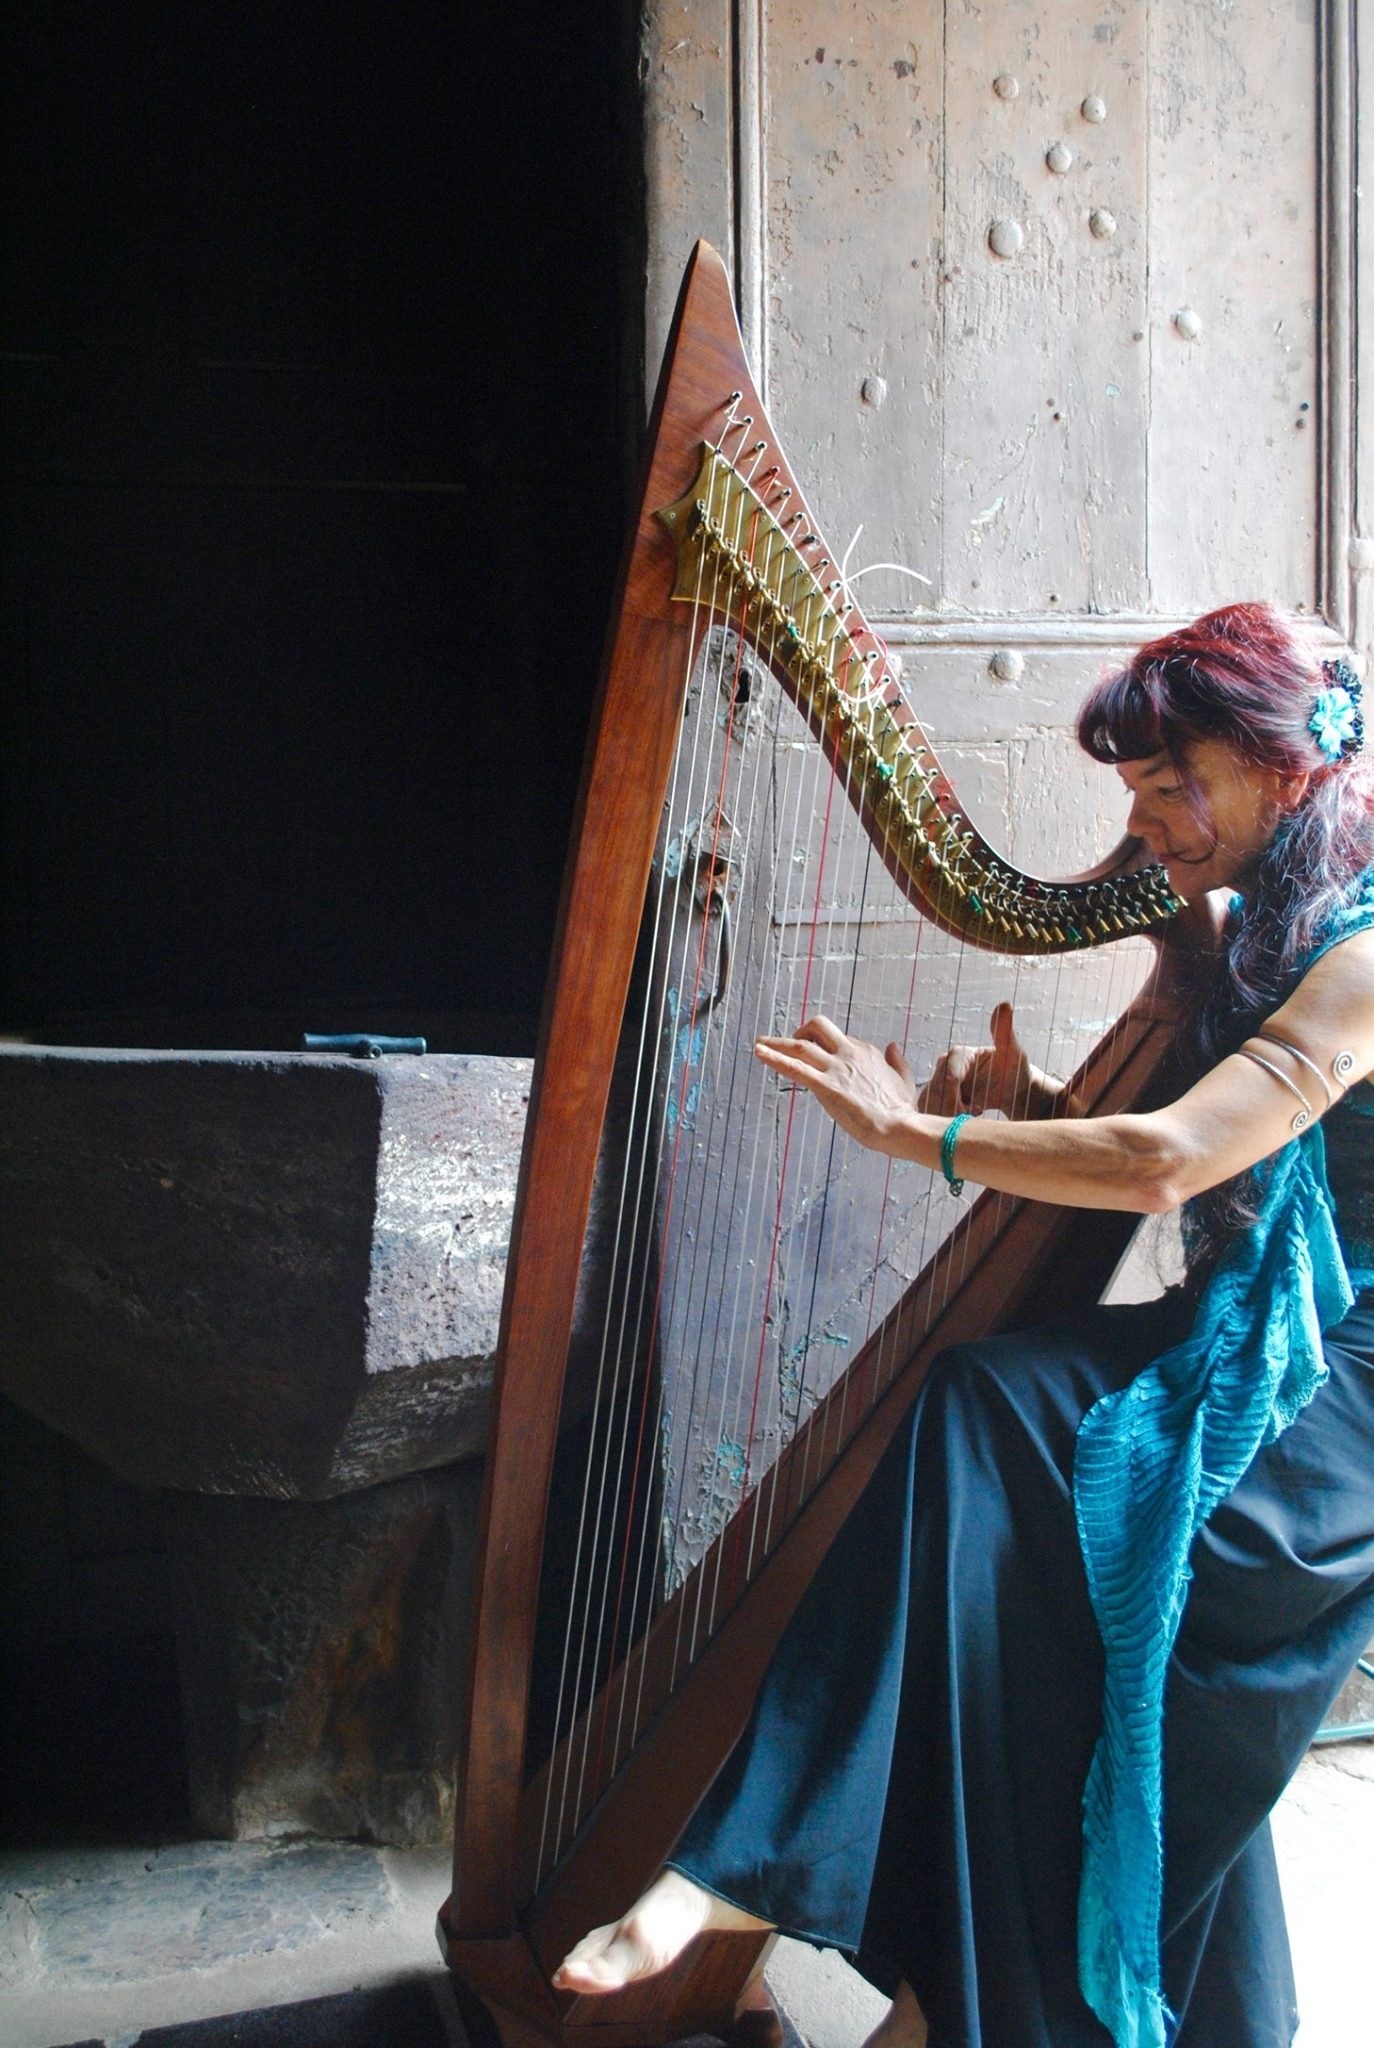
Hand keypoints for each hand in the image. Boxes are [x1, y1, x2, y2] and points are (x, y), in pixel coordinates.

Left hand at [754, 1014, 918, 1152]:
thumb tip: (893, 1046)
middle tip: (789, 1045)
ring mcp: (836, 1068)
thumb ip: (897, 1061)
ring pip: (800, 1045)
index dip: (825, 1048)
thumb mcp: (904, 1079)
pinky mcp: (825, 1086)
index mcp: (865, 1051)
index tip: (819, 1059)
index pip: (837, 1040)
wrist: (899, 1126)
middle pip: (817, 1027)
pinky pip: (794, 1067)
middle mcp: (849, 1053)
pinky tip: (759, 1052)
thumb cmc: (902, 1109)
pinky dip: (773, 1058)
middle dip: (800, 1031)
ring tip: (759, 1043)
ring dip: (776, 1043)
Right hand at [917, 1002, 1067, 1119]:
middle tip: (974, 1115)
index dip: (957, 1090)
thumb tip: (1004, 1004)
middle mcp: (944, 1066)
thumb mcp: (1014, 1053)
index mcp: (959, 1054)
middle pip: (934, 1089)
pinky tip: (964, 1122)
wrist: (1013, 1091)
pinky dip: (943, 1122)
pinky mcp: (937, 1100)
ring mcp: (939, 1083)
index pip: (948, 1070)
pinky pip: (929, 1114)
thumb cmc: (1014, 1071)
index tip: (973, 1105)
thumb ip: (1005, 1033)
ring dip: (947, 1115)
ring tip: (971, 1117)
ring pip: (928, 1103)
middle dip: (952, 1106)